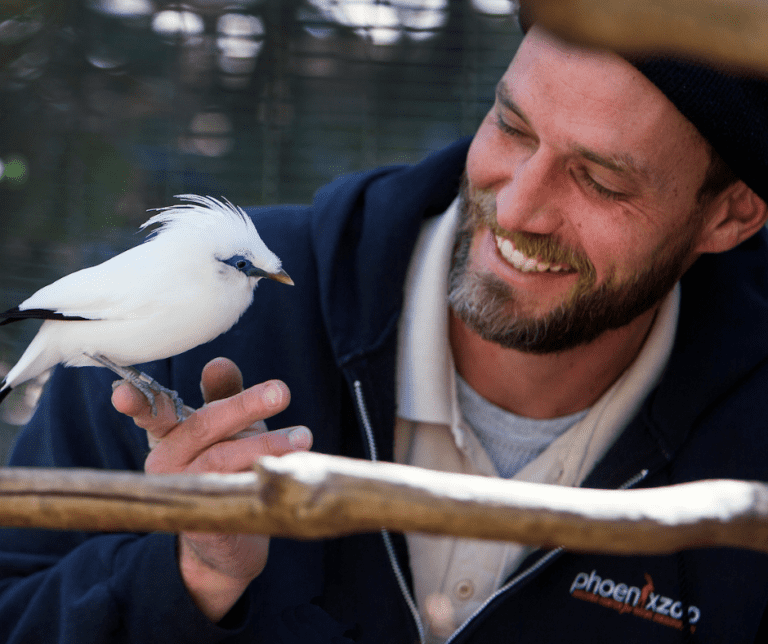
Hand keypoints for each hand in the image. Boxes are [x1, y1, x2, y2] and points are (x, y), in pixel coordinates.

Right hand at [111, 357, 311, 621]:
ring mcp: (182, 492)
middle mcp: (167, 461)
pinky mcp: (203, 521)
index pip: (151, 412)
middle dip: (245, 404)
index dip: (137, 402)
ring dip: (267, 442)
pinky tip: (290, 468)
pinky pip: (235, 490)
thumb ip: (223, 394)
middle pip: (202, 425)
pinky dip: (264, 475)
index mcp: (169, 433)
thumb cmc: (225, 467)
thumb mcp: (226, 427)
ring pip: (223, 458)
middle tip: (281, 391)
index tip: (121, 393)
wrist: (228, 539)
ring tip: (303, 437)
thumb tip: (218, 362)